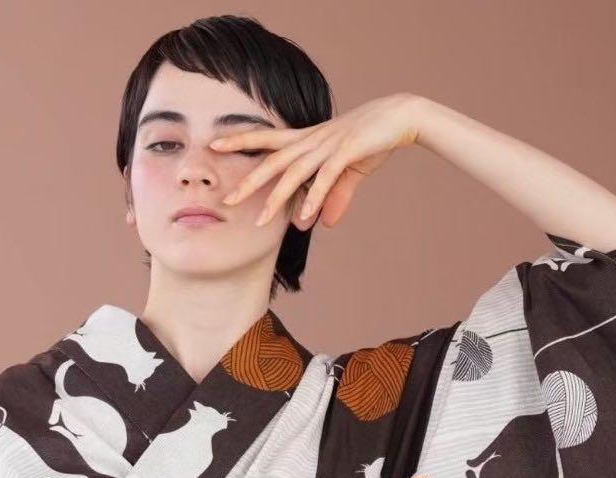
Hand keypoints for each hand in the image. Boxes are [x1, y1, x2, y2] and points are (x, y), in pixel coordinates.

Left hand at [210, 92, 425, 229]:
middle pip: (272, 162)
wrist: (401, 117)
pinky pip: (325, 178)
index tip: (214, 144)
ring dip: (276, 198)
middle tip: (226, 199)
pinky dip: (314, 198)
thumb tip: (323, 224)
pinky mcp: (347, 152)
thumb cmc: (371, 140)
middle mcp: (311, 141)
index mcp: (307, 140)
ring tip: (259, 221)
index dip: (240, 141)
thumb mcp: (348, 173)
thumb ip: (333, 198)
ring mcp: (328, 146)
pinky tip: (304, 217)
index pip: (266, 140)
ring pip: (294, 173)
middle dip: (248, 180)